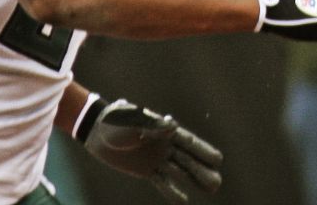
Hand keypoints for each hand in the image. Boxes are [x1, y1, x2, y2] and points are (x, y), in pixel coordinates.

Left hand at [78, 98, 221, 203]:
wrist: (97, 130)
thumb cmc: (117, 119)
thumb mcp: (134, 119)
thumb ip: (153, 124)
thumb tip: (174, 126)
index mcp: (166, 131)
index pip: (189, 143)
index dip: (204, 151)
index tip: (218, 160)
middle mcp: (166, 145)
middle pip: (189, 160)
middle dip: (204, 170)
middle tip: (218, 183)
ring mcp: (158, 158)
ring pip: (181, 172)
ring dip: (195, 180)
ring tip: (212, 190)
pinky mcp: (146, 170)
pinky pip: (162, 182)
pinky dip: (173, 191)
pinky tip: (184, 200)